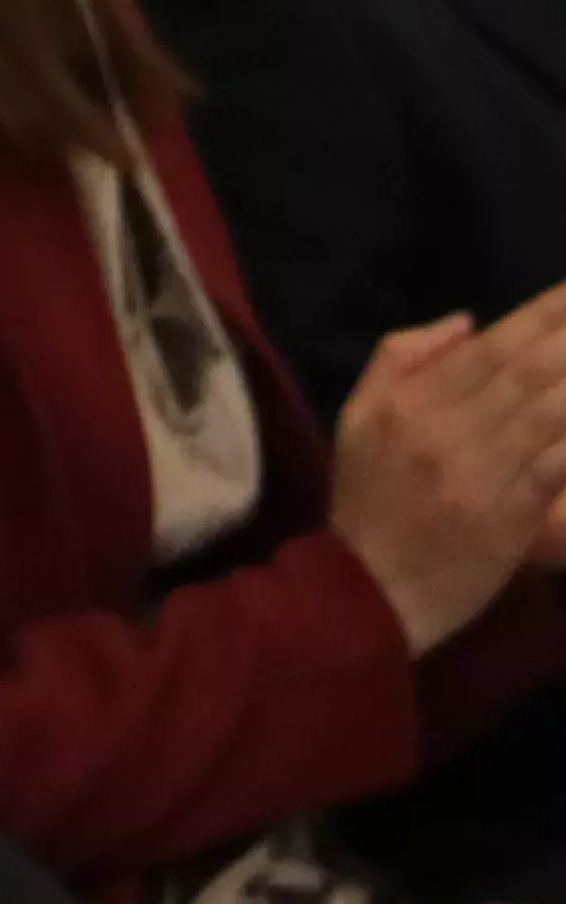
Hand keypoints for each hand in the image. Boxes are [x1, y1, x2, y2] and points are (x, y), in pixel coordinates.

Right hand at [329, 280, 565, 648]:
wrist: (367, 590)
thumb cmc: (368, 499)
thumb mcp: (357, 418)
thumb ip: (399, 359)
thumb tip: (467, 323)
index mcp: (406, 402)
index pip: (490, 346)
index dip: (543, 314)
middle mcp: (443, 430)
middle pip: (527, 371)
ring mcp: (478, 474)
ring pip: (548, 411)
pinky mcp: (509, 516)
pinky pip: (557, 464)